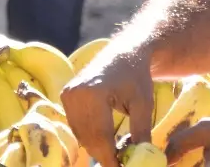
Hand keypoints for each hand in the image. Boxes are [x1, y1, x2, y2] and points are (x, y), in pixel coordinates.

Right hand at [63, 43, 156, 166]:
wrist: (123, 54)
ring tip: (117, 154)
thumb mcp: (143, 105)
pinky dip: (90, 137)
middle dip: (105, 156)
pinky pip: (77, 126)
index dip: (111, 159)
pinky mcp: (66, 96)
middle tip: (121, 164)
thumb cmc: (136, 78)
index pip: (100, 136)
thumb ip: (141, 133)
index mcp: (93, 93)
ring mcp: (67, 94)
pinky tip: (106, 141)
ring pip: (81, 134)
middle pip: (88, 138)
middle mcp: (74, 94)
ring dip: (97, 148)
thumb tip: (142, 158)